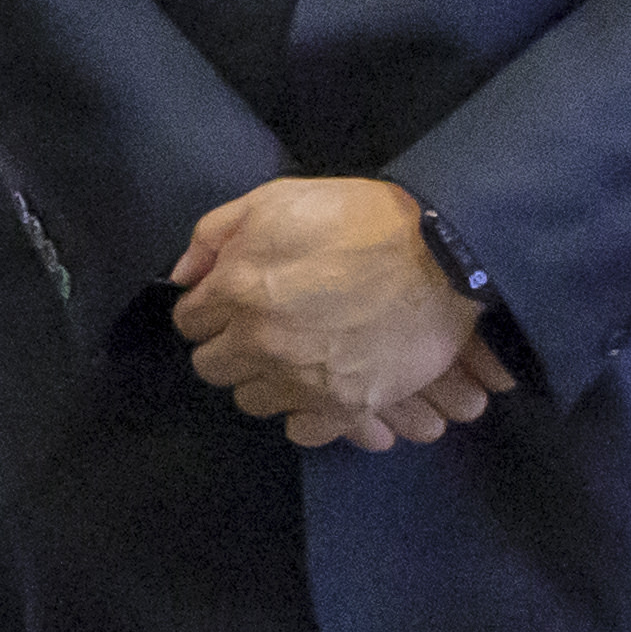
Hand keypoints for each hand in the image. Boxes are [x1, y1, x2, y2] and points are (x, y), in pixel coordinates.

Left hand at [171, 174, 502, 447]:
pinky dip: (305, 414)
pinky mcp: (344, 405)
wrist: (447, 253)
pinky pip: (301, 430)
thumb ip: (216, 234)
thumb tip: (183, 275)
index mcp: (237, 290)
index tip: (232, 302)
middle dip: (230, 346)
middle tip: (260, 329)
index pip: (190, 321)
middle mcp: (260, 342)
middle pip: (213, 366)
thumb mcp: (277, 200)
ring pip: (252, 400)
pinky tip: (318, 388)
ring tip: (293, 357)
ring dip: (264, 380)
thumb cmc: (361, 218)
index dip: (210, 309)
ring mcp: (302, 379)